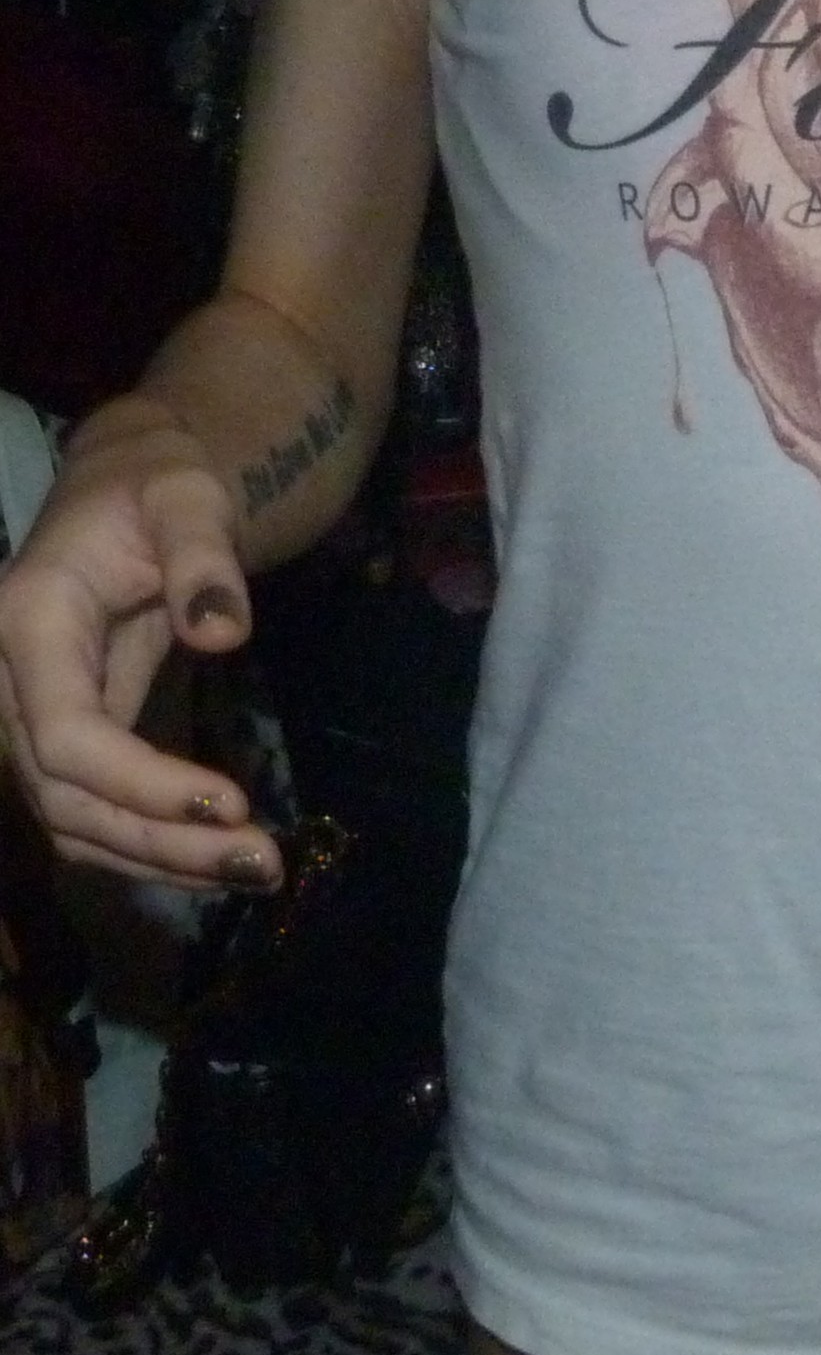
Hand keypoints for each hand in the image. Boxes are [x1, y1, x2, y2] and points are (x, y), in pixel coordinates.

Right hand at [0, 402, 283, 891]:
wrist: (130, 488)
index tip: (230, 803)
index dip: (139, 783)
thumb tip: (222, 632)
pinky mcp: (67, 737)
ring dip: (161, 859)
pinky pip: (93, 810)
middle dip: (161, 840)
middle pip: (67, 794)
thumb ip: (203, 554)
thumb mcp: (187, 494)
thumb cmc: (157, 483)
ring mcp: (31, 716)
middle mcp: (12, 680)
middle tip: (261, 864)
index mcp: (30, 618)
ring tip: (256, 871)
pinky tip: (218, 858)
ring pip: (74, 818)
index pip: (66, 732)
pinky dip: (150, 844)